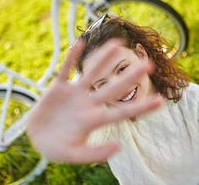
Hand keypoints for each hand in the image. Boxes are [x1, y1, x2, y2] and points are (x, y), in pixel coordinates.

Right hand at [26, 40, 161, 163]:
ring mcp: (74, 94)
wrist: (37, 138)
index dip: (140, 107)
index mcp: (94, 120)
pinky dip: (70, 59)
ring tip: (119, 43)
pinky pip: (65, 71)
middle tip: (149, 64)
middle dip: (129, 76)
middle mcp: (88, 104)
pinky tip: (79, 44)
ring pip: (91, 73)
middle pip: (113, 88)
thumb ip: (94, 154)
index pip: (121, 113)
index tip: (160, 100)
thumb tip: (118, 148)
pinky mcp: (58, 88)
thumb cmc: (56, 149)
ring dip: (103, 59)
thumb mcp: (73, 155)